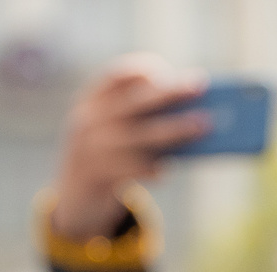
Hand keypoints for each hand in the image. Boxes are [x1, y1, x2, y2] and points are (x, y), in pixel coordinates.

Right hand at [50, 53, 208, 241]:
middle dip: (169, 92)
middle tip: (200, 85)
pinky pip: (132, 170)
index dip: (140, 69)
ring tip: (203, 126)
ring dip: (173, 130)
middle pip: (134, 102)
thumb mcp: (113, 132)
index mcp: (90, 102)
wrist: (74, 197)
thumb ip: (140, 120)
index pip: (115, 76)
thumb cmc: (109, 157)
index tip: (167, 70)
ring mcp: (91, 149)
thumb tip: (193, 112)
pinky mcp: (98, 176)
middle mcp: (88, 121)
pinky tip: (166, 170)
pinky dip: (152, 168)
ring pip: (139, 136)